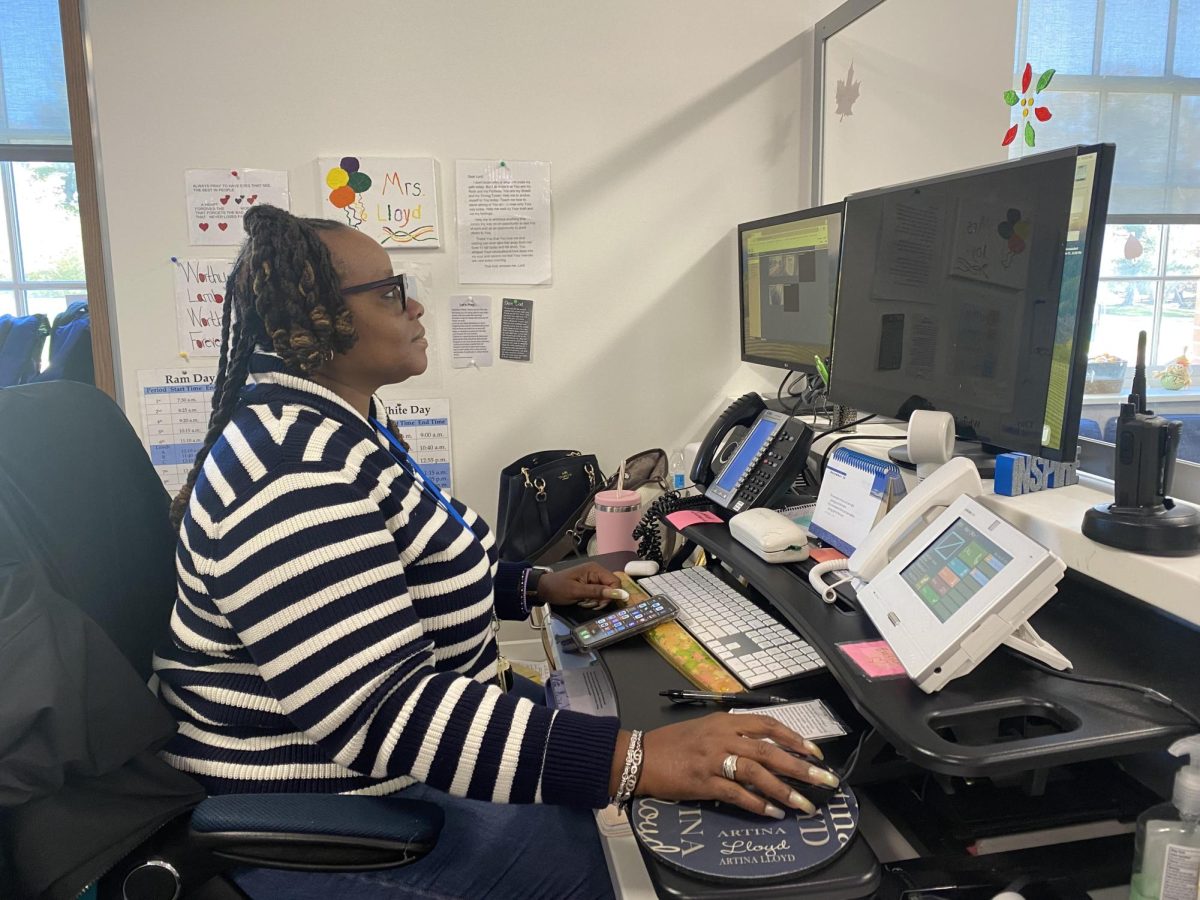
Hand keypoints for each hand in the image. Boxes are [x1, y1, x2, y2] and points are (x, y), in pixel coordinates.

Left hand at [538, 562, 624, 608]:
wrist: (544, 589)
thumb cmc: (558, 588)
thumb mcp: (576, 591)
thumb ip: (596, 592)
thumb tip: (617, 593)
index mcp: (594, 569)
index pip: (615, 581)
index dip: (613, 594)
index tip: (601, 604)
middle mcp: (596, 572)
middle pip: (611, 587)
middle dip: (603, 599)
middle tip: (590, 604)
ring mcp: (593, 578)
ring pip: (606, 593)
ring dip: (597, 601)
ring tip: (584, 602)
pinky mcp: (590, 585)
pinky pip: (599, 594)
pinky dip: (593, 600)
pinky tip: (584, 602)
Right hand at [628, 713, 837, 817]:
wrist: (641, 757)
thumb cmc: (672, 743)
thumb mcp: (705, 728)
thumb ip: (732, 732)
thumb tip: (762, 744)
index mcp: (725, 721)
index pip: (767, 725)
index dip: (794, 738)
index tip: (815, 752)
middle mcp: (722, 737)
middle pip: (769, 750)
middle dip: (800, 766)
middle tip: (825, 779)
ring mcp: (713, 760)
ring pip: (757, 773)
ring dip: (784, 790)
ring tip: (804, 804)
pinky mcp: (704, 782)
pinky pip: (737, 794)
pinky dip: (757, 804)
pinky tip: (774, 813)